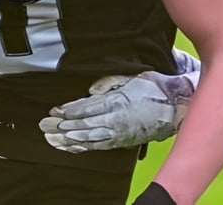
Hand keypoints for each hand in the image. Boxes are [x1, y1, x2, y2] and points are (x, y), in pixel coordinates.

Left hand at [39, 71, 194, 151]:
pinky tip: (71, 147)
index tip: (54, 112)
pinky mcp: (124, 141)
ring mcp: (120, 132)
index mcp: (117, 101)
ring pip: (89, 137)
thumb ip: (109, 82)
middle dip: (62, 126)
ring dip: (69, 139)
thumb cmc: (155, 87)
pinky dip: (84, 146)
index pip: (87, 107)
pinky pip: (100, 146)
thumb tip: (90, 91)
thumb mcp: (132, 76)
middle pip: (84, 124)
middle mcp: (116, 119)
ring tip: (52, 139)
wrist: (178, 106)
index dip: (68, 110)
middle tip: (44, 126)